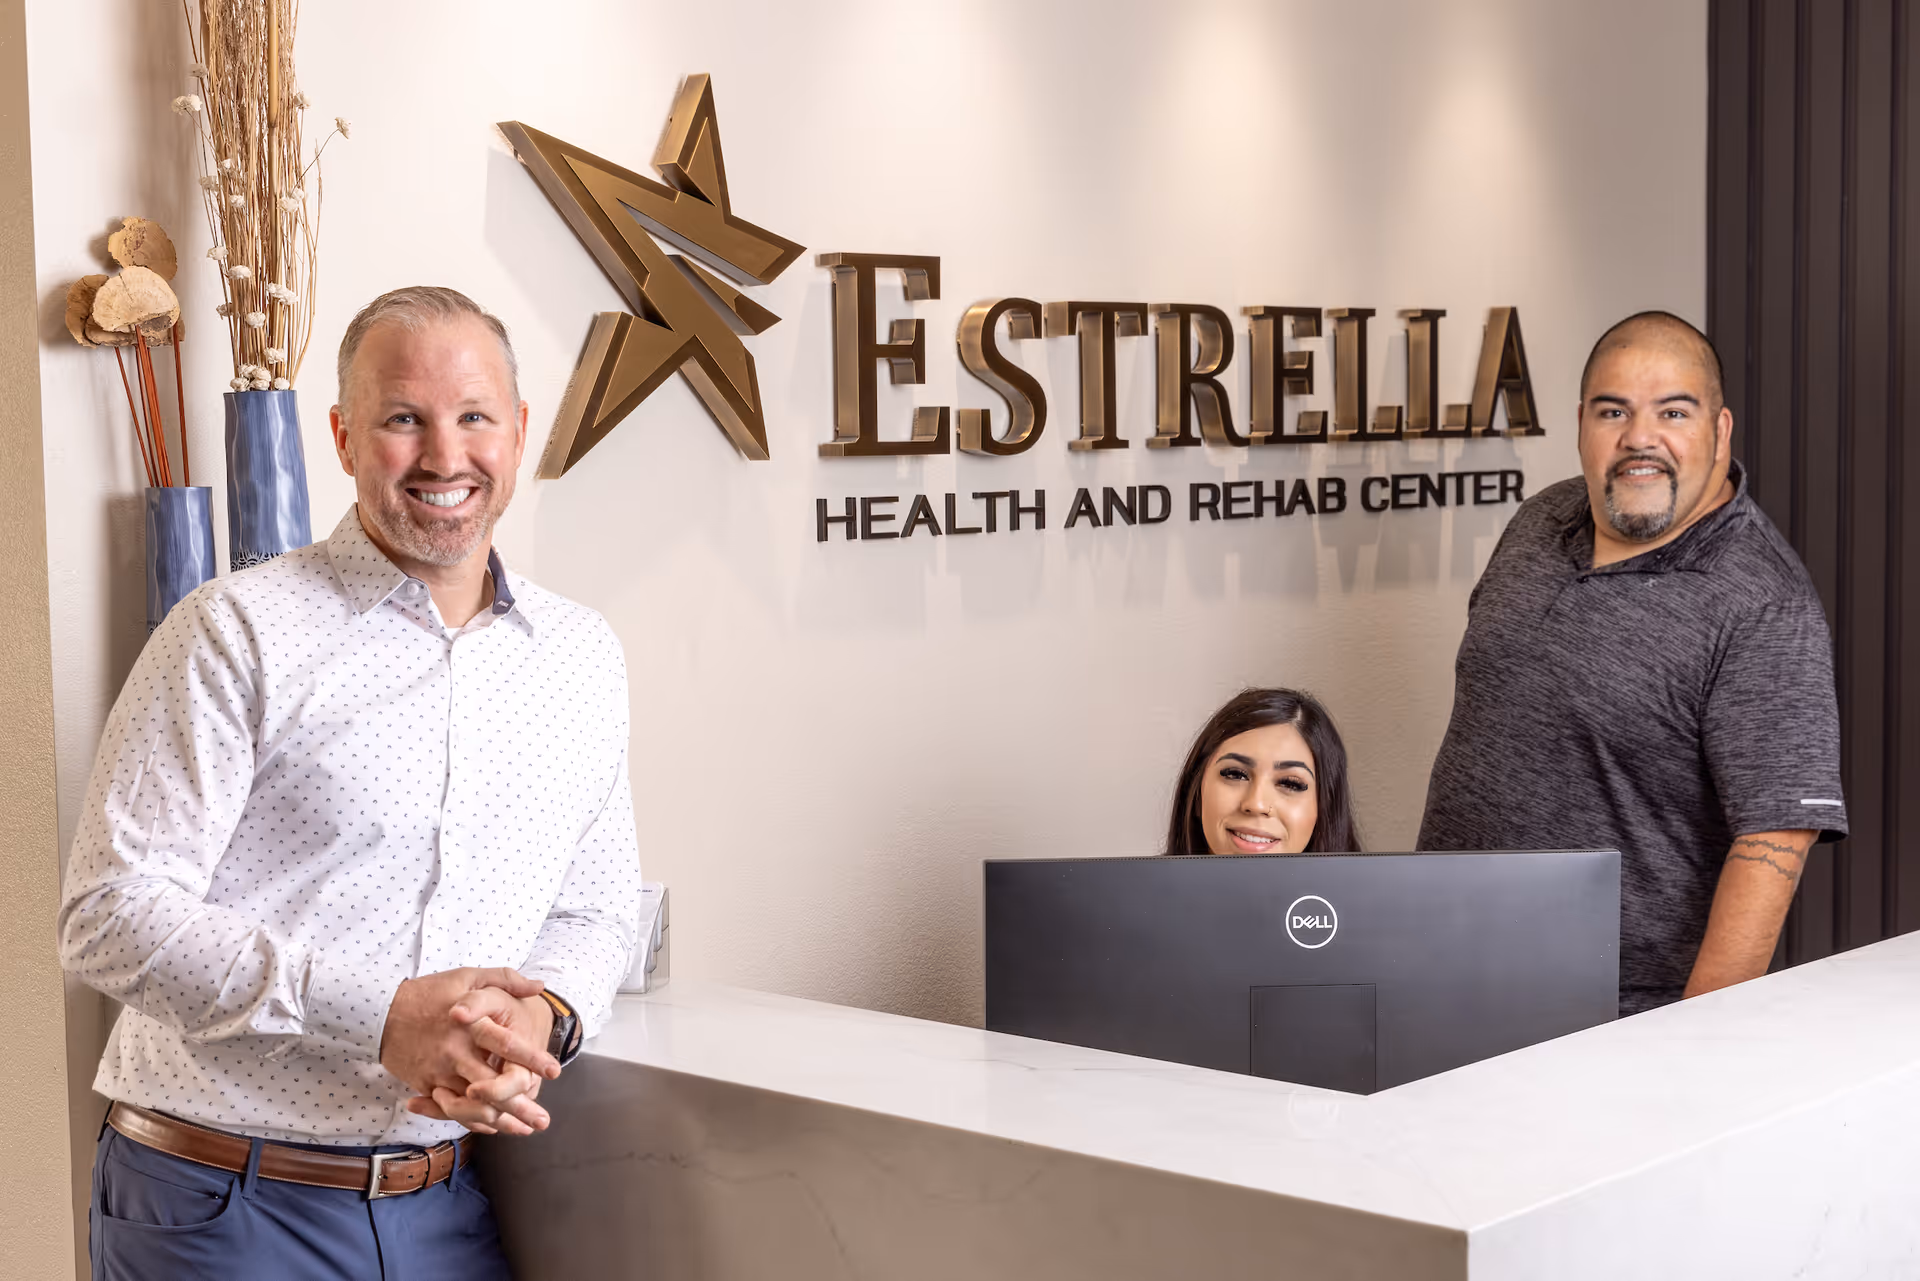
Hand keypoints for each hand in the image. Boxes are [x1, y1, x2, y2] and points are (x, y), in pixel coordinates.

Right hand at [380, 968, 560, 1133]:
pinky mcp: (427, 1086)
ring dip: (500, 1120)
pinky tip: (492, 1126)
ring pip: (472, 1106)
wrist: (380, 1013)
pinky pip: (451, 1109)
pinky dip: (473, 1120)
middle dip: (520, 1106)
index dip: (532, 1059)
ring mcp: (439, 1073)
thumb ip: (505, 980)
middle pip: (492, 1087)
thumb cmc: (429, 993)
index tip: (554, 1071)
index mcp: (470, 1026)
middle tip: (543, 1120)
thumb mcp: (467, 976)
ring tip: (524, 1129)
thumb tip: (538, 986)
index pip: (507, 1045)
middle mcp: (456, 1054)